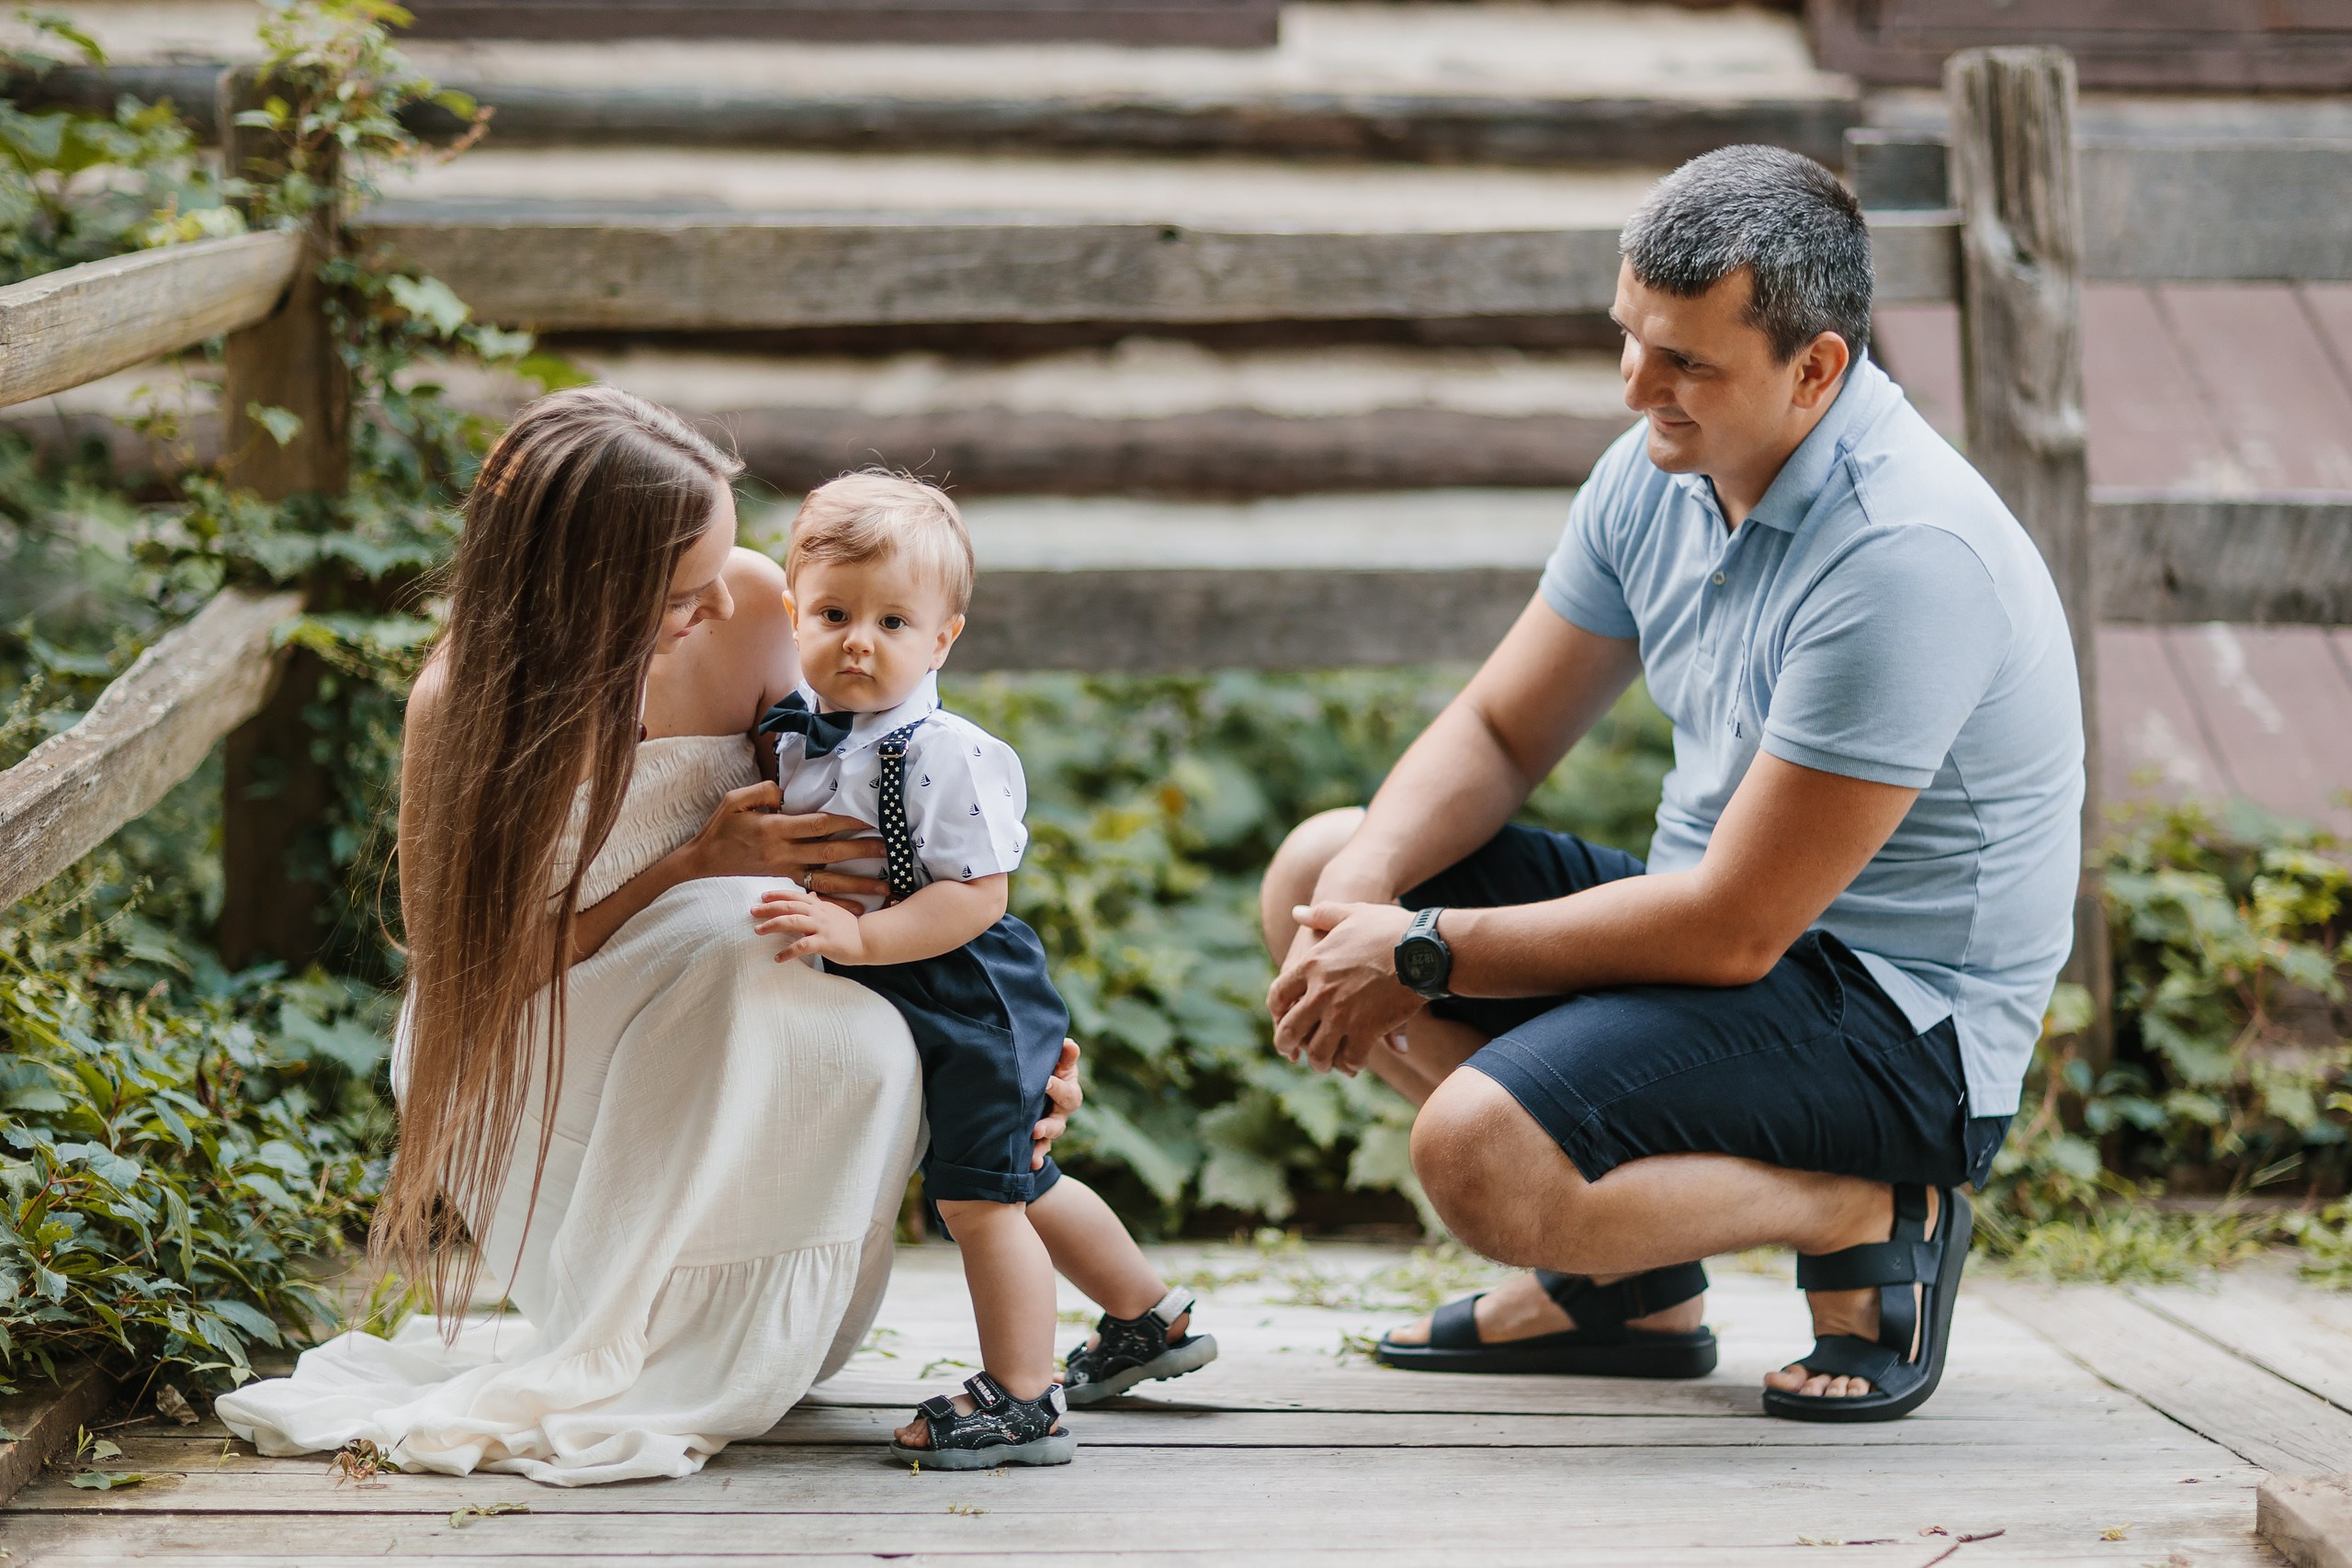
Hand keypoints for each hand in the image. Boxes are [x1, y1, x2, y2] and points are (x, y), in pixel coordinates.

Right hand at [687, 783, 890, 906]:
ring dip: (858, 882)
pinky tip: (858, 906)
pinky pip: (813, 894)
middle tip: (890, 849)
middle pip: (830, 853)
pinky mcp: (783, 883)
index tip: (869, 819)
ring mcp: (784, 872)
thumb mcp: (734, 800)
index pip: (818, 825)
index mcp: (775, 829)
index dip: (845, 822)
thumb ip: (764, 790)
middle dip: (862, 852)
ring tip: (885, 885)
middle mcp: (783, 854)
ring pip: (827, 879)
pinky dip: (837, 901)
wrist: (701, 865)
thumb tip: (789, 791)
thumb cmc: (719, 829)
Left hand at [753, 888, 868, 963]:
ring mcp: (821, 927)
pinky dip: (788, 952)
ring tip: (758, 931)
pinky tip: (777, 958)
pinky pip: (802, 946)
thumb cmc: (850, 928)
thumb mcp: (834, 911)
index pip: (795, 896)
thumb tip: (811, 894)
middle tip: (752, 911)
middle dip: (769, 908)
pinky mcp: (824, 943)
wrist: (868, 940)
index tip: (762, 896)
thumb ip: (820, 904)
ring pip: (792, 922)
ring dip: (772, 925)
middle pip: (789, 907)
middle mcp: (818, 913)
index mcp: (820, 906)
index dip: (778, 895)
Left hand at [1032, 1039, 1080, 1168]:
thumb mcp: (1058, 1061)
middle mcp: (1061, 1112)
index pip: (1066, 1092)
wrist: (1037, 1080)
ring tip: (1033, 1156)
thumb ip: (1064, 1055)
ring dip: (1041, 1146)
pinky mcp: (1038, 1137)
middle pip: (1059, 1122)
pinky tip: (1031, 1164)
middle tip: (1036, 1129)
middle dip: (1048, 1126)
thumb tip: (1068, 1044)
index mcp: (1069, 1091)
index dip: (1057, 1088)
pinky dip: (1036, 1158)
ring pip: (1048, 1139)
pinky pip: (1039, 1150)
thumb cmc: (1050, 1067)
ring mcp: (1050, 1126)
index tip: (1045, 1083)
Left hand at [1266, 901, 1420, 1075]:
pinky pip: (1351, 1057)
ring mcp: (1342, 1015)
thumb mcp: (1351, 913)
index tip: (1280, 1016)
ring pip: (1318, 1051)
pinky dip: (1351, 1064)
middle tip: (1290, 1051)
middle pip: (1290, 1030)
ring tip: (1324, 1064)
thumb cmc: (1389, 927)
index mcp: (1312, 965)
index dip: (1276, 1010)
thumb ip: (1322, 914)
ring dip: (1319, 1062)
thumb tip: (1297, 912)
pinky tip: (1355, 1063)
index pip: (1278, 995)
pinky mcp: (1367, 1031)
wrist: (1423, 947)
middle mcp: (1320, 993)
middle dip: (1287, 1044)